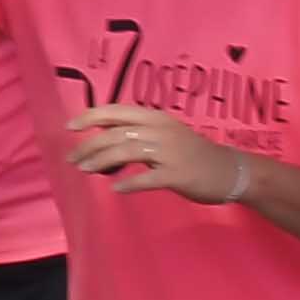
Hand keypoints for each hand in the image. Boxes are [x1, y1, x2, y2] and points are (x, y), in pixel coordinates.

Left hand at [60, 103, 249, 204]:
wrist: (230, 170)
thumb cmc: (193, 154)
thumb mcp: (166, 136)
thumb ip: (138, 137)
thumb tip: (104, 144)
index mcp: (156, 117)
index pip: (117, 111)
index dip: (91, 116)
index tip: (70, 127)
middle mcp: (161, 130)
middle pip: (117, 133)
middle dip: (89, 146)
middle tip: (71, 159)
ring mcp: (170, 151)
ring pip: (127, 152)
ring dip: (101, 161)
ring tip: (85, 170)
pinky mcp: (178, 174)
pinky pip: (147, 178)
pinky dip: (129, 183)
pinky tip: (116, 189)